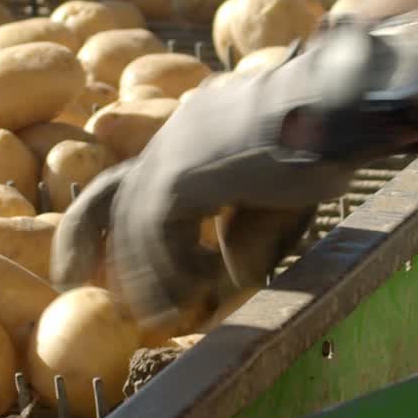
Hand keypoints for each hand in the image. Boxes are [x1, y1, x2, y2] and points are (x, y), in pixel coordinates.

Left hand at [52, 23, 417, 331]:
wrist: (345, 102)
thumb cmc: (323, 146)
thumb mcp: (273, 203)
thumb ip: (239, 240)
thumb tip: (219, 282)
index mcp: (188, 137)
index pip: (119, 182)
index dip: (87, 229)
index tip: (72, 270)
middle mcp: (174, 136)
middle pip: (111, 197)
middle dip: (94, 251)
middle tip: (80, 292)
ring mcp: (180, 146)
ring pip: (138, 220)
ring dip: (152, 273)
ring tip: (168, 315)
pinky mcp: (192, 166)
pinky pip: (164, 226)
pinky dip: (180, 264)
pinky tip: (208, 283)